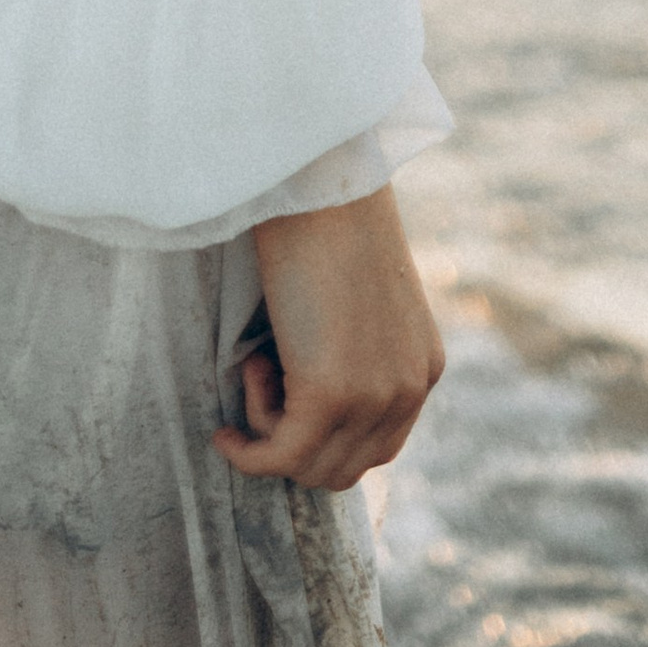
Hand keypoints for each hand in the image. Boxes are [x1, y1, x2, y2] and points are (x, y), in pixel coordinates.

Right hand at [210, 186, 444, 490]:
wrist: (318, 178)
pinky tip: (224, 434)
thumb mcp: (359, 295)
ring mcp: (373, 396)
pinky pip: (281, 455)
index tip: (282, 405)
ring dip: (270, 434)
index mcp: (423, 366)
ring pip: (313, 466)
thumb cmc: (325, 217)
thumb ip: (356, 344)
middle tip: (262, 377)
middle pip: (347, 468)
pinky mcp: (329, 393)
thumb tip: (308, 382)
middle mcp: (409, 390)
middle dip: (295, 443)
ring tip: (253, 366)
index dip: (325, 440)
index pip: (379, 446)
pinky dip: (248, 453)